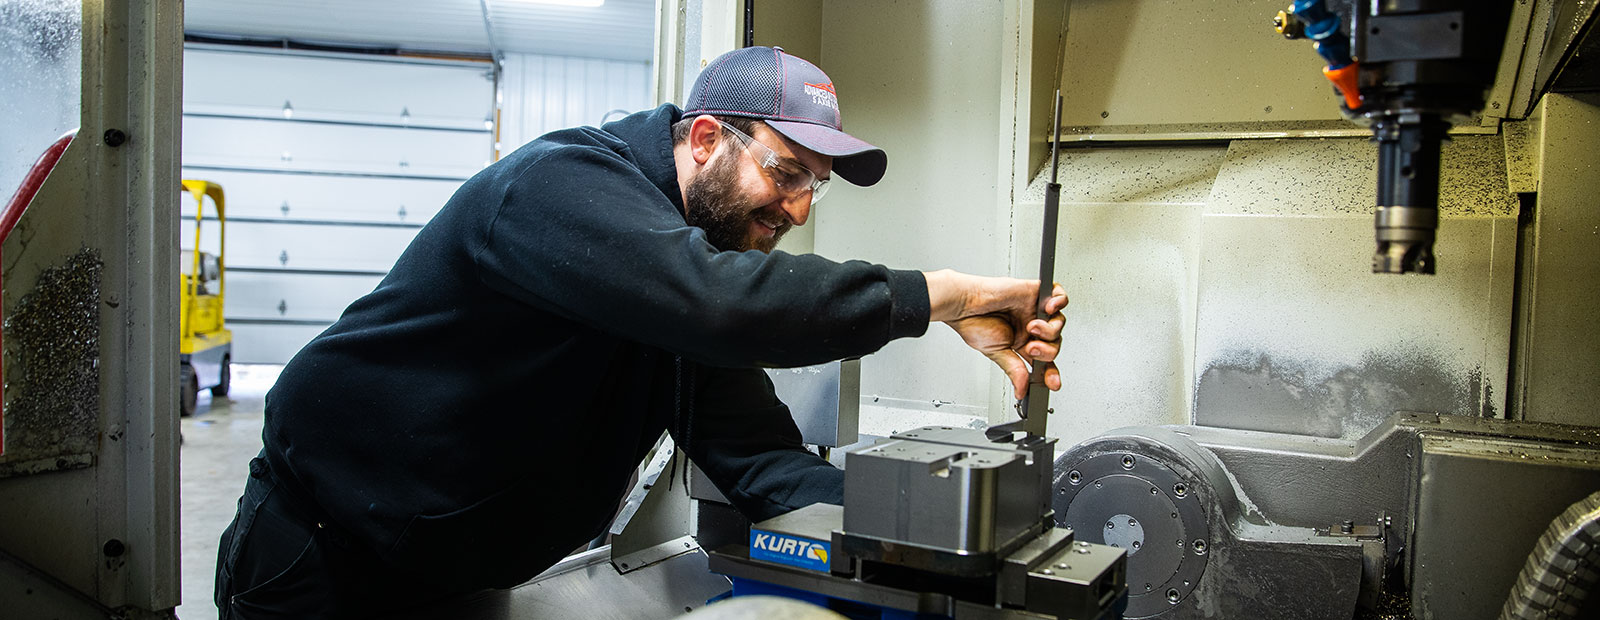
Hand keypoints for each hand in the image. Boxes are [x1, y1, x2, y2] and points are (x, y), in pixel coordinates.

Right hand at [926, 270, 1067, 397]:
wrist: (965, 303)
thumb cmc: (973, 322)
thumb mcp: (996, 353)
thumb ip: (1014, 370)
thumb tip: (1021, 390)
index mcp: (1021, 342)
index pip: (1044, 360)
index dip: (1051, 372)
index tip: (1052, 383)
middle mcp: (1029, 326)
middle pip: (1055, 343)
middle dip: (1047, 350)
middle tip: (1031, 348)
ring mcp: (1034, 310)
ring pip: (1059, 323)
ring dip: (1049, 329)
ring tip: (1031, 327)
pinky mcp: (1036, 293)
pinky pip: (1060, 296)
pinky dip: (1059, 302)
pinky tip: (1047, 308)